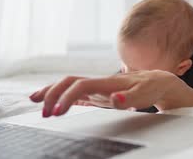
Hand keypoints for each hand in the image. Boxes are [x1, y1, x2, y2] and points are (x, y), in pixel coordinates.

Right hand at [29, 70, 175, 116]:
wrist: (158, 81)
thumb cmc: (151, 87)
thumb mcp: (144, 94)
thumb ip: (129, 98)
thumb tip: (115, 100)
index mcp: (108, 82)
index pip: (80, 86)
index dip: (66, 97)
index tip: (56, 112)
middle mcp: (99, 82)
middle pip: (69, 81)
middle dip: (52, 93)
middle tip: (43, 111)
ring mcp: (97, 87)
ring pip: (69, 84)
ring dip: (51, 90)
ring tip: (34, 100)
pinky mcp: (98, 93)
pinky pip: (75, 91)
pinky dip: (60, 94)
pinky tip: (52, 102)